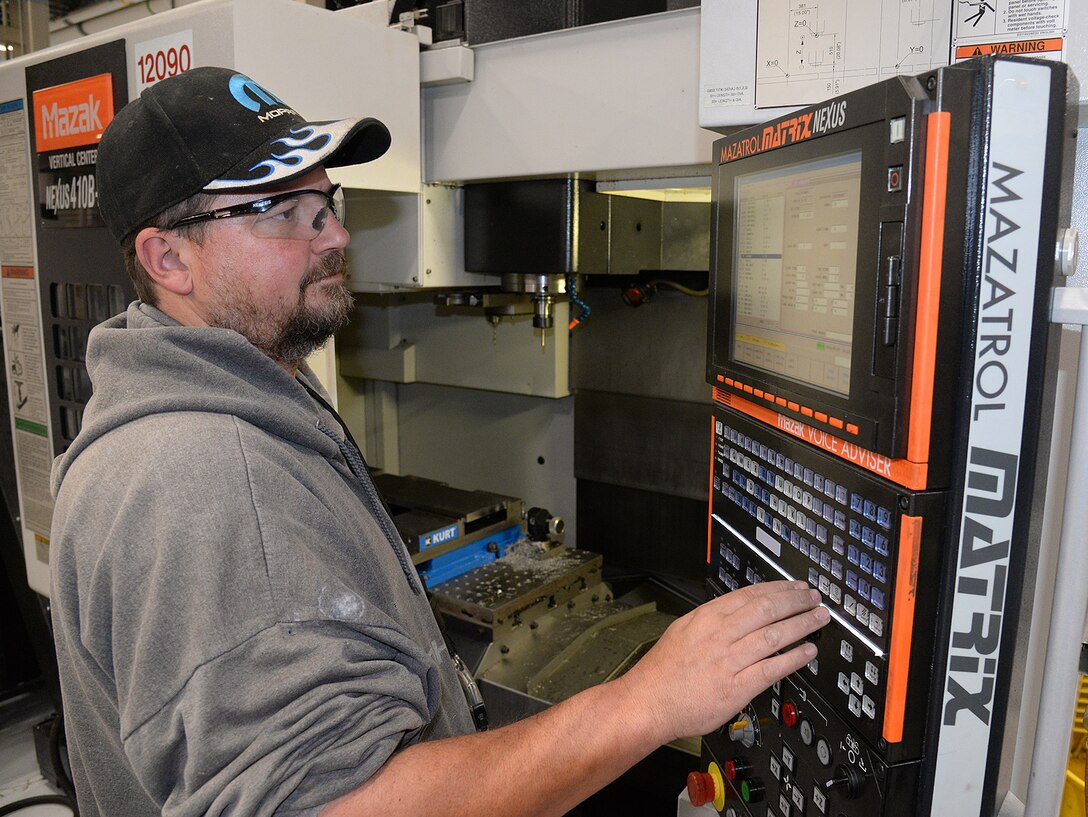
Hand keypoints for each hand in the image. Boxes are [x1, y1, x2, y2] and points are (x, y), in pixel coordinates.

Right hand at [615, 580, 828, 743]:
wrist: (647, 703)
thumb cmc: (662, 672)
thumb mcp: (682, 630)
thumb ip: (710, 620)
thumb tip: (737, 611)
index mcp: (706, 618)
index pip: (750, 595)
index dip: (778, 589)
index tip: (795, 588)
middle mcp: (719, 635)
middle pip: (767, 610)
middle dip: (795, 601)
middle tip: (814, 599)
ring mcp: (729, 661)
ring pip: (774, 635)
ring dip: (801, 624)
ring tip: (818, 619)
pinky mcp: (736, 687)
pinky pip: (772, 669)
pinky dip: (793, 659)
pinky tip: (808, 652)